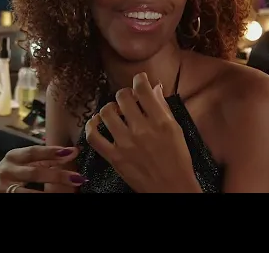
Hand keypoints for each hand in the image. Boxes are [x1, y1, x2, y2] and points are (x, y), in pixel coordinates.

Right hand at [0, 145, 87, 192]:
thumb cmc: (11, 172)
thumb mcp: (23, 162)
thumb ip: (44, 159)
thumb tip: (71, 152)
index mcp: (13, 156)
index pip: (34, 151)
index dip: (52, 151)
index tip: (72, 152)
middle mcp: (7, 171)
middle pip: (34, 173)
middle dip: (57, 176)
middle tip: (77, 178)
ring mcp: (3, 188)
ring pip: (28, 193)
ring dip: (49, 194)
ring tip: (68, 192)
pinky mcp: (3, 199)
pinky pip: (24, 200)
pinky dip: (40, 199)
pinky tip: (53, 199)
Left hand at [85, 72, 199, 192]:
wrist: (172, 189)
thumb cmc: (178, 160)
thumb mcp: (176, 130)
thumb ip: (163, 107)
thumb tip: (154, 87)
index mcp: (160, 121)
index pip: (142, 89)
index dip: (139, 79)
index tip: (139, 81)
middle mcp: (141, 130)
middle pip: (122, 97)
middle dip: (124, 94)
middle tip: (127, 100)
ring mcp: (125, 143)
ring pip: (106, 113)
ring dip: (109, 108)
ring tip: (115, 112)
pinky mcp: (114, 157)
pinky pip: (93, 137)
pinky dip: (91, 126)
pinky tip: (96, 122)